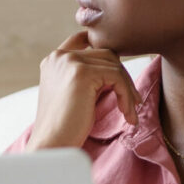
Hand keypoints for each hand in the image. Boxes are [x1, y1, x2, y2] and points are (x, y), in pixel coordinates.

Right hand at [26, 31, 140, 150]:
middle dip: (122, 76)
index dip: (103, 47)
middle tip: (132, 101)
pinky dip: (127, 97)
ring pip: (114, 65)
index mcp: (53, 60)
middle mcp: (59, 57)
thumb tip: (115, 68)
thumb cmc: (64, 126)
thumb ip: (85, 75)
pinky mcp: (82, 73)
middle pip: (106, 53)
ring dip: (128, 89)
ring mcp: (70, 62)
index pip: (82, 39)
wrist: (52, 144)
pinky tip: (127, 115)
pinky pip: (117, 78)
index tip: (120, 68)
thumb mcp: (72, 93)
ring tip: (129, 111)